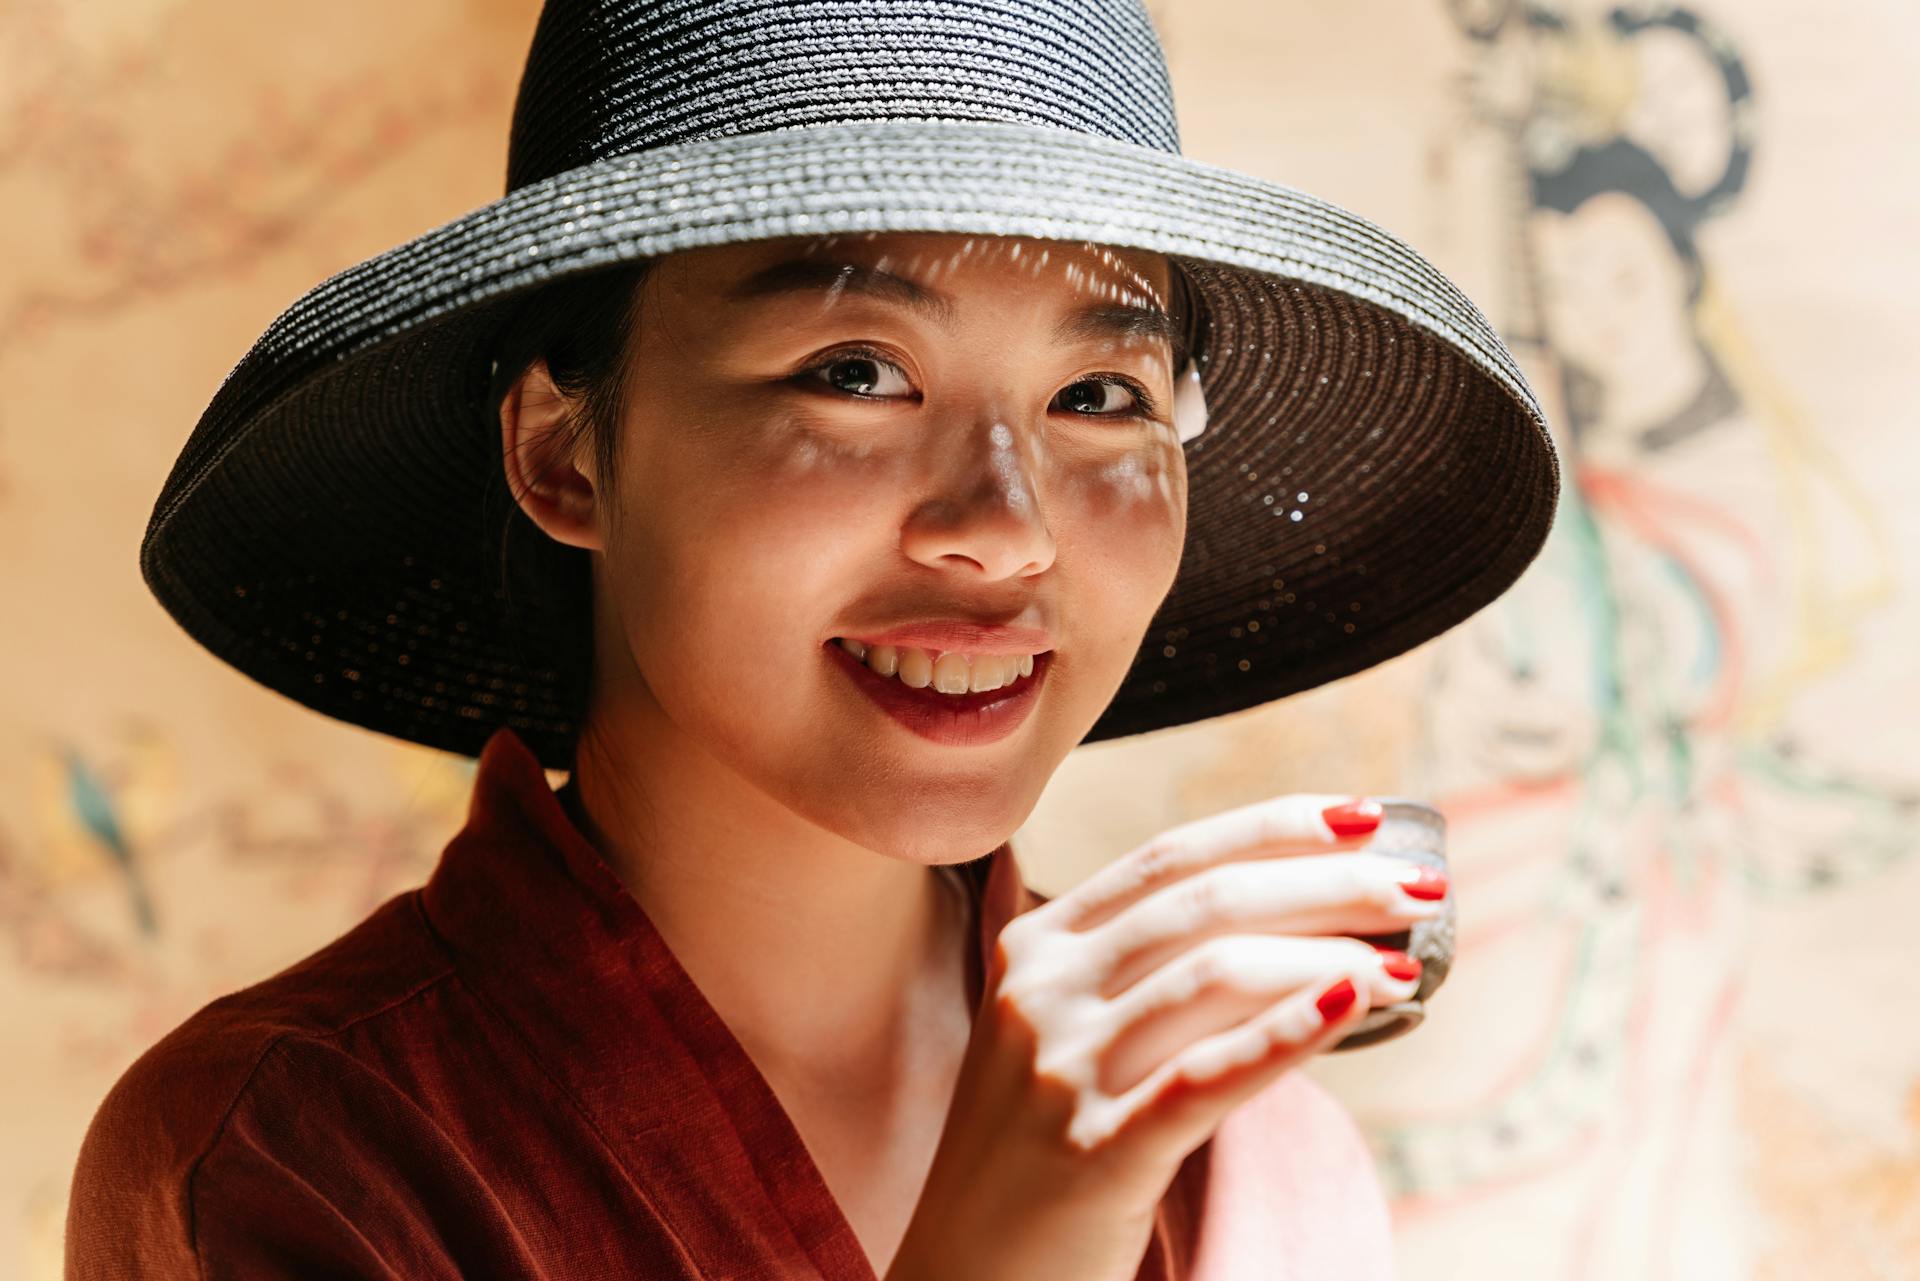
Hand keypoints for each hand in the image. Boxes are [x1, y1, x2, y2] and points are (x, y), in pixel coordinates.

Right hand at [883, 794, 1445, 1280]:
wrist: (962, 1275)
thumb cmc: (1025, 1153)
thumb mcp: (1038, 1030)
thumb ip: (1099, 953)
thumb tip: (1216, 892)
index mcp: (1036, 946)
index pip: (1172, 855)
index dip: (1276, 827)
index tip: (1366, 817)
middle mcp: (1041, 991)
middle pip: (1207, 903)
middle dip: (1329, 885)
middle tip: (1422, 888)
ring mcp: (1059, 1070)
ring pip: (1215, 975)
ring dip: (1330, 954)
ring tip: (1406, 966)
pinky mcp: (1091, 1153)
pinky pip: (1204, 1078)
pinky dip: (1288, 1032)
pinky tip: (1355, 1000)